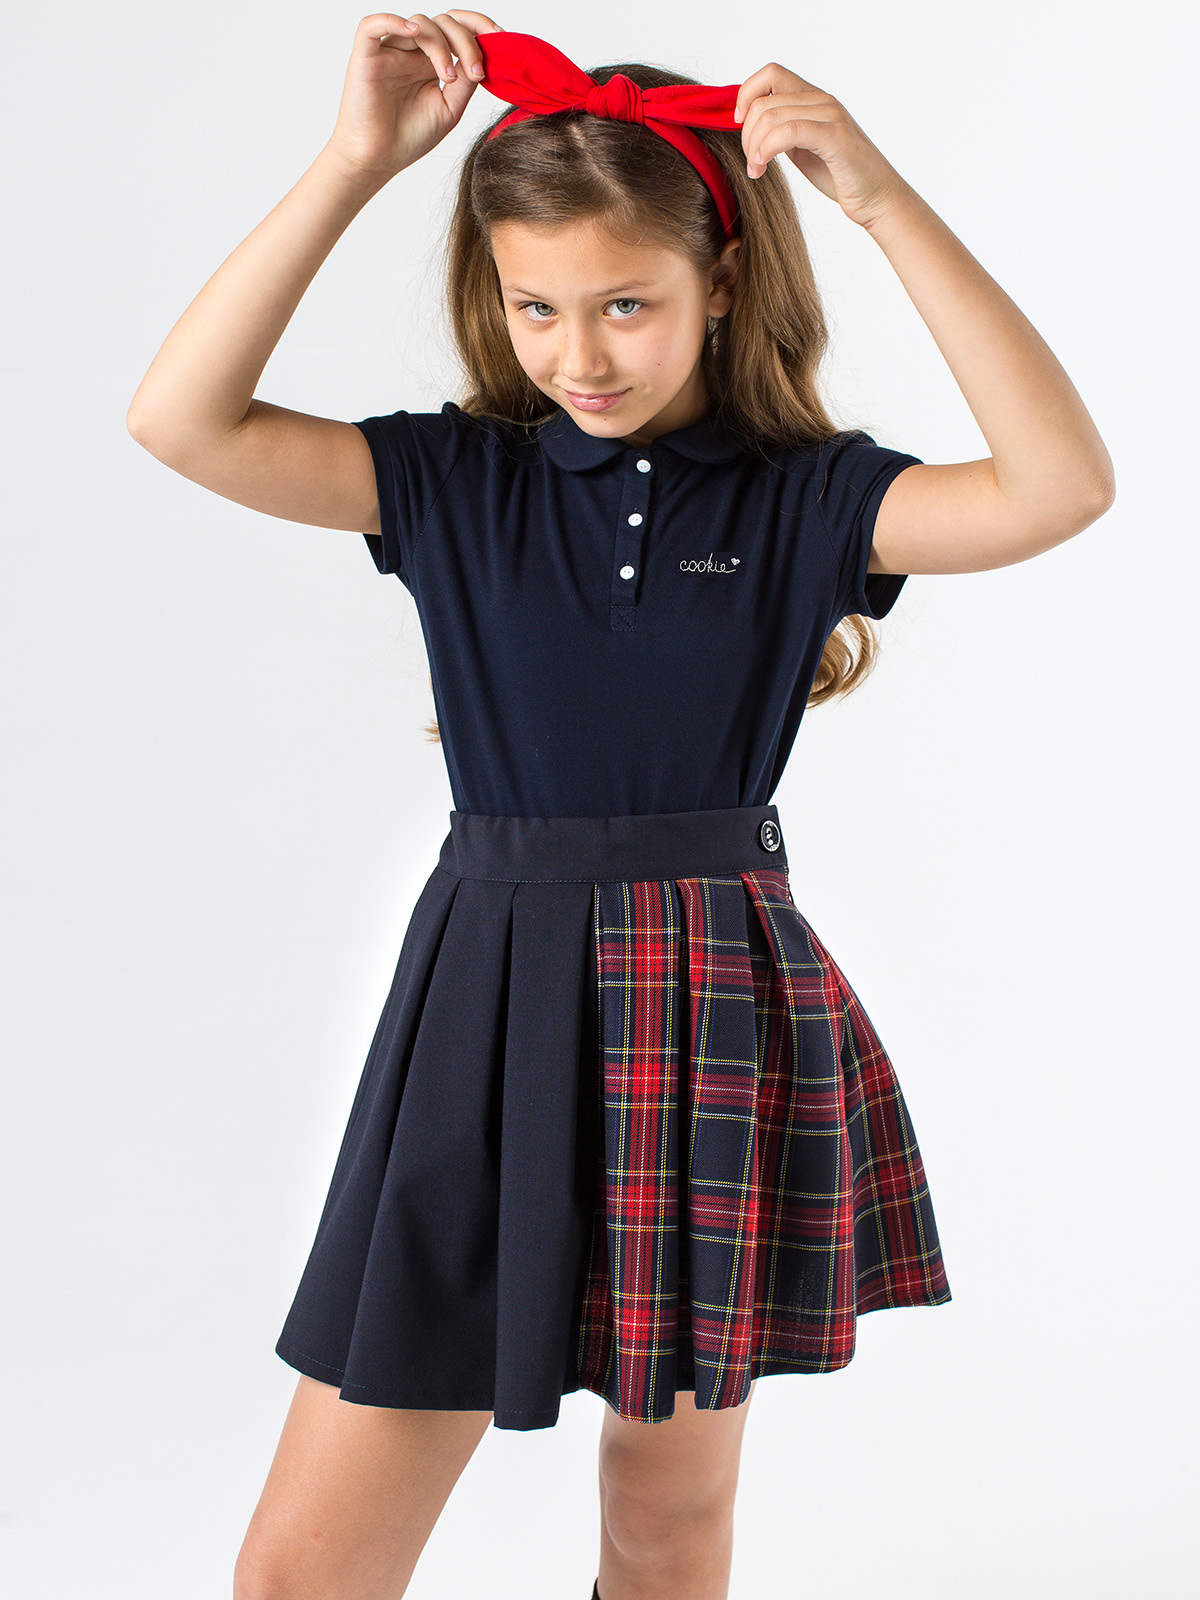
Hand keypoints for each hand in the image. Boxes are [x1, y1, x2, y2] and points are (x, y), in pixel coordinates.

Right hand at [325, 10, 504, 179]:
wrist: (378, 160)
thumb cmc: (409, 137)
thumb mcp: (450, 109)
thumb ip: (465, 83)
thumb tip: (481, 56)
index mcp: (431, 62)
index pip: (457, 29)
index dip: (479, 26)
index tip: (501, 40)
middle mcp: (412, 52)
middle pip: (443, 22)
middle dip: (466, 41)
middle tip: (477, 72)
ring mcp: (389, 52)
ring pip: (419, 23)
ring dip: (441, 45)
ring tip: (449, 78)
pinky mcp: (365, 57)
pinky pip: (371, 26)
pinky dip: (393, 21)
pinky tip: (414, 33)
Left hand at [734, 62, 909, 230]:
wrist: (877, 197)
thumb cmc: (841, 176)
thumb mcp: (802, 149)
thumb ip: (782, 132)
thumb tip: (751, 125)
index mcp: (813, 99)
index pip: (770, 74)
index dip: (746, 95)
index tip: (739, 125)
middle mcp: (822, 100)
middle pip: (763, 101)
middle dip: (746, 135)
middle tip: (751, 163)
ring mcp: (830, 116)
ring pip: (771, 116)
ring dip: (754, 147)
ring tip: (757, 170)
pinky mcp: (835, 137)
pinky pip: (789, 131)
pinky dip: (767, 149)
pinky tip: (763, 167)